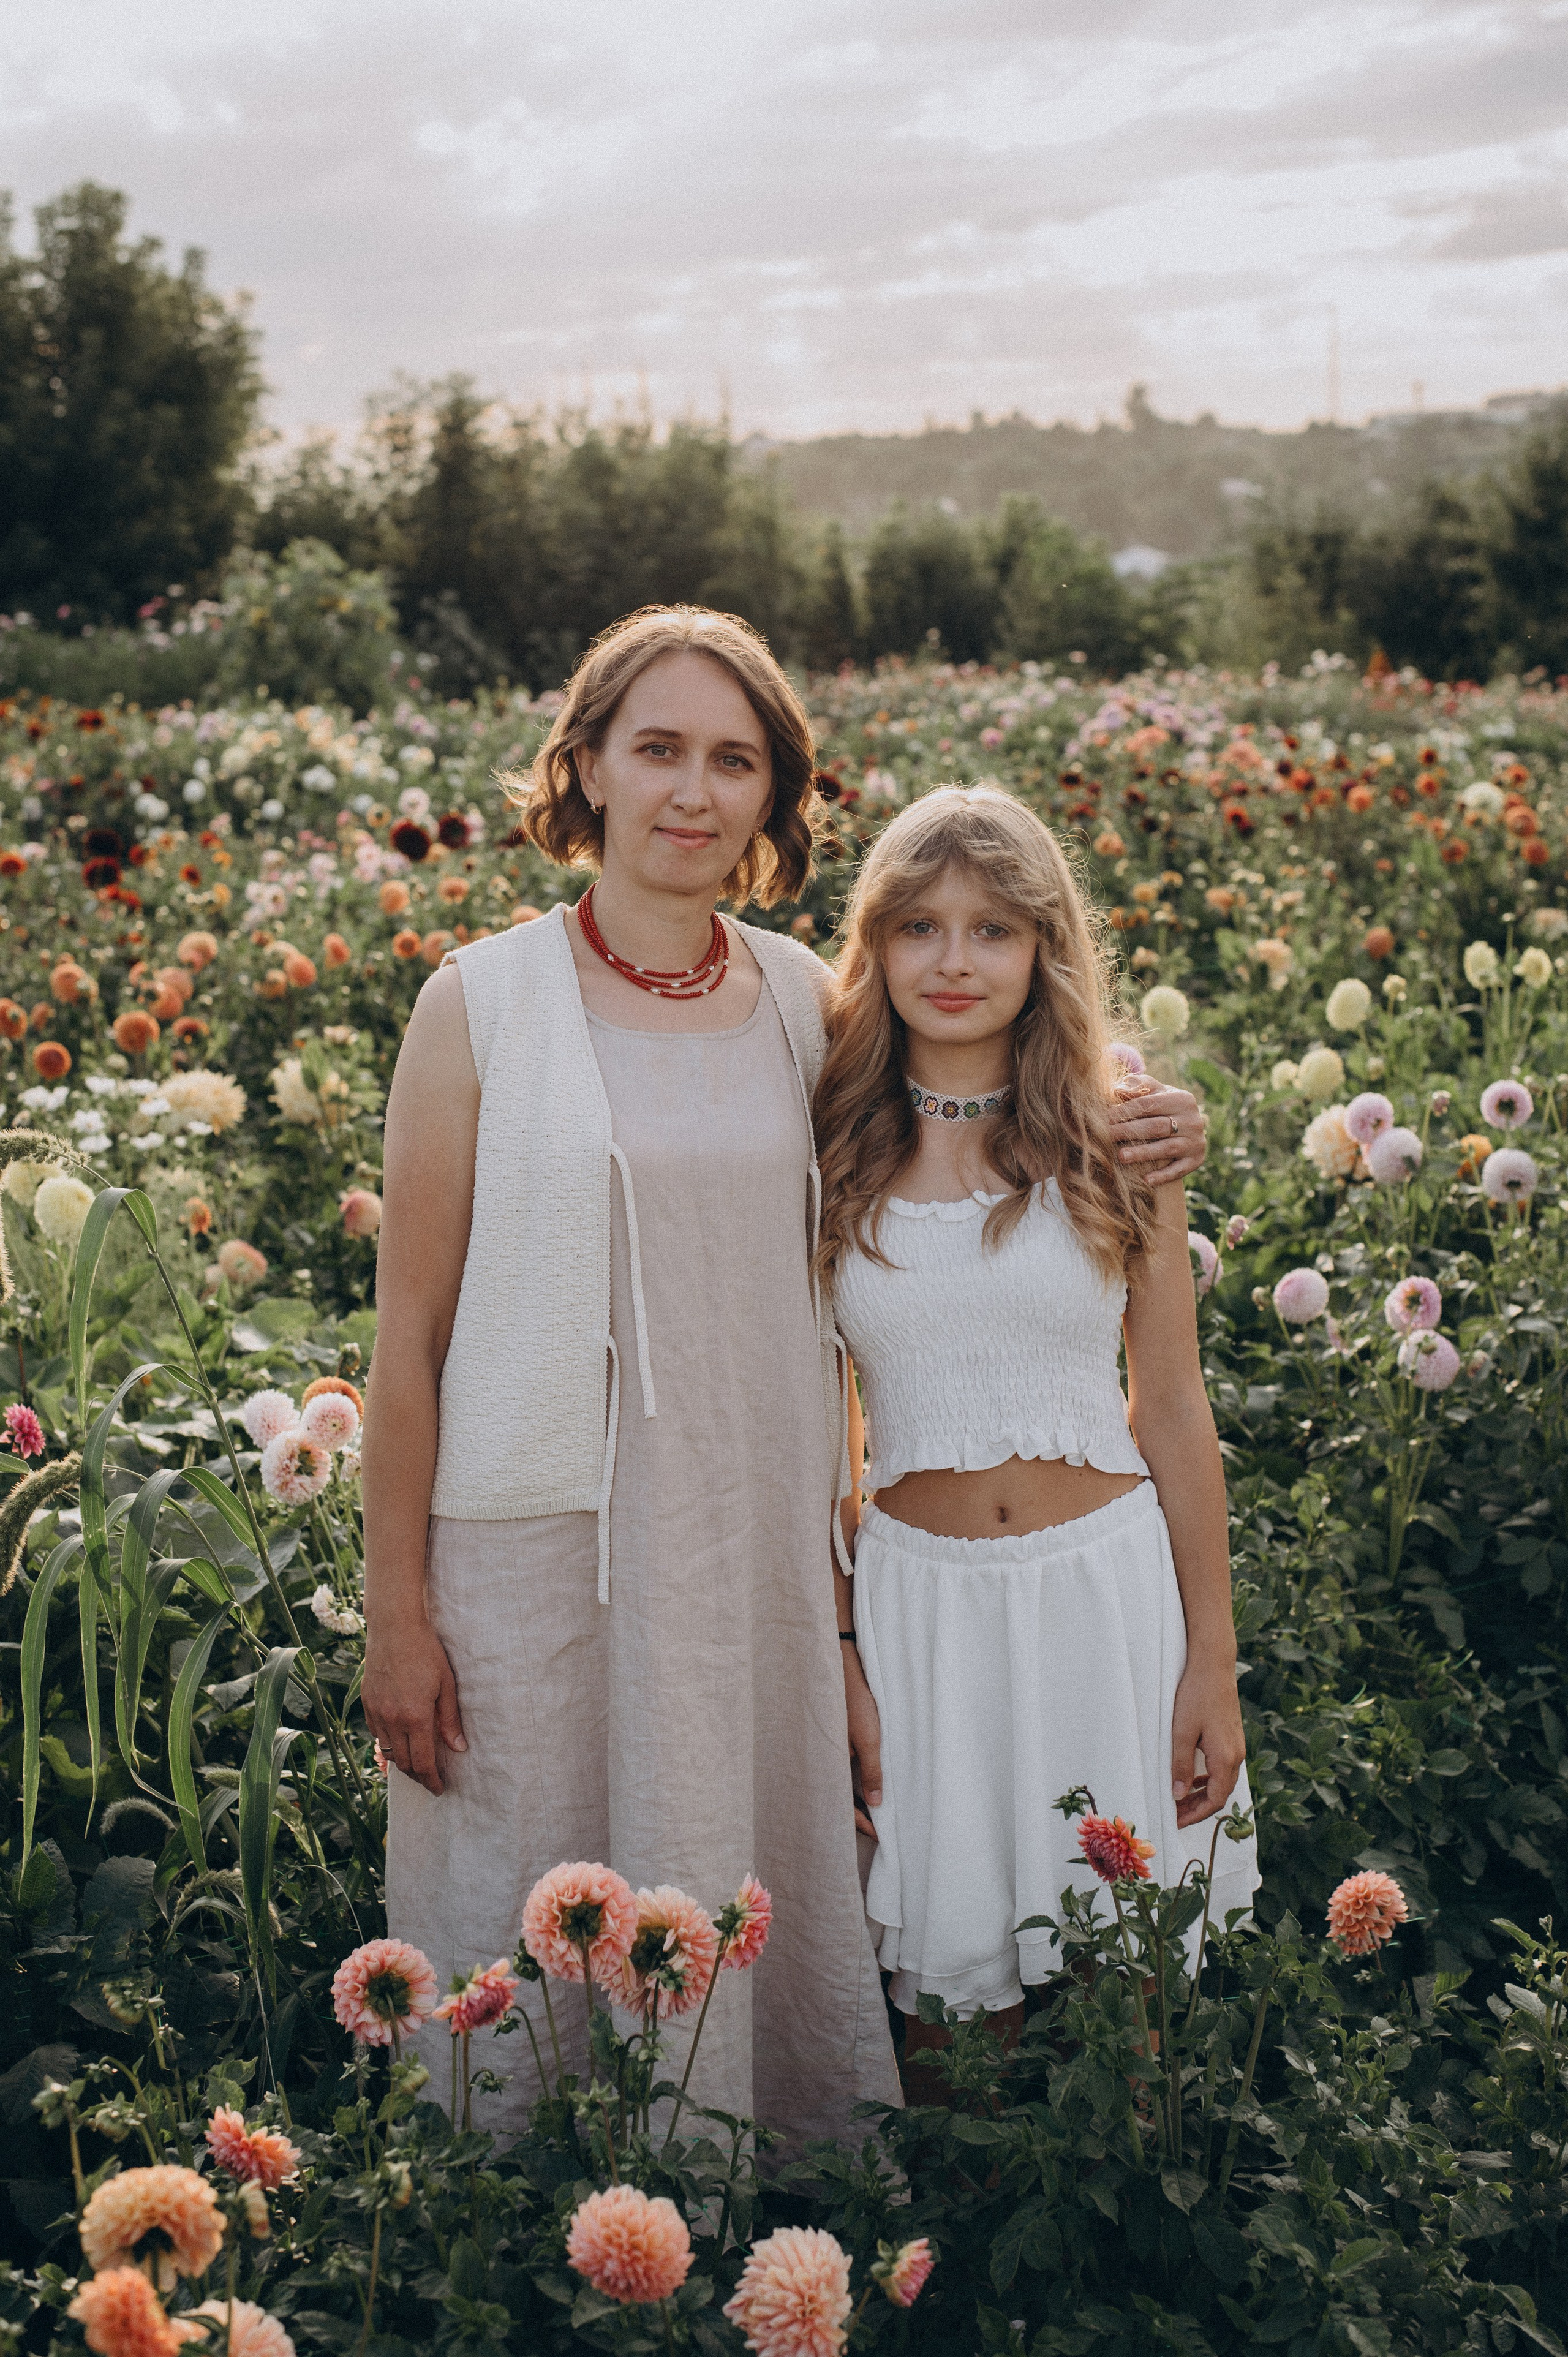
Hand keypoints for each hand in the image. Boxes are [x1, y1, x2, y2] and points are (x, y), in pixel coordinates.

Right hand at [362, 1616, 466, 1795]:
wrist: (394, 1627)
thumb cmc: (426, 1651)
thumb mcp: (446, 1684)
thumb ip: (450, 1719)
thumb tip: (459, 1748)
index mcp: (415, 1717)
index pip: (422, 1763)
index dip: (431, 1780)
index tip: (439, 1788)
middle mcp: (392, 1719)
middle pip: (403, 1763)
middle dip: (418, 1776)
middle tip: (430, 1779)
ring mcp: (376, 1711)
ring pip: (388, 1751)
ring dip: (402, 1762)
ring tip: (416, 1763)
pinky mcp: (367, 1702)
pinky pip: (377, 1733)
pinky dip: (389, 1742)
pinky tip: (400, 1738)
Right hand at [842, 1647, 881, 1838]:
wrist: (843, 1668)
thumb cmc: (855, 1702)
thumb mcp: (869, 1738)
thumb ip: (871, 1771)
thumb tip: (876, 1802)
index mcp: (830, 1763)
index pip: (841, 1804)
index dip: (859, 1822)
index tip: (877, 1835)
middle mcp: (827, 1760)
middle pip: (839, 1797)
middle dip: (856, 1815)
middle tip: (876, 1829)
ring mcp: (831, 1750)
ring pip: (842, 1783)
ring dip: (856, 1797)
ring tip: (877, 1812)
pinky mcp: (837, 1739)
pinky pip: (845, 1767)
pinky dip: (856, 1779)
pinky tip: (869, 1782)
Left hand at [1111, 1078, 1207, 1185]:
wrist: (1186, 1124)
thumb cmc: (1161, 1104)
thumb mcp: (1154, 1091)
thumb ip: (1138, 1086)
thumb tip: (1119, 1089)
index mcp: (1182, 1099)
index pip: (1149, 1104)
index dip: (1125, 1110)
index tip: (1103, 1117)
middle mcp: (1193, 1120)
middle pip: (1156, 1127)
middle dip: (1128, 1131)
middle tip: (1105, 1136)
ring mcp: (1196, 1142)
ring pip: (1166, 1148)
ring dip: (1143, 1153)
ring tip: (1121, 1156)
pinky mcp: (1196, 1160)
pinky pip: (1179, 1169)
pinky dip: (1162, 1176)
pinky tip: (1145, 1180)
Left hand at [1170, 1655, 1244, 1828]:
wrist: (1213, 1664)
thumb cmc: (1196, 1695)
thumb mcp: (1181, 1732)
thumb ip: (1180, 1765)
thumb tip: (1178, 1795)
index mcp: (1225, 1757)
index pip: (1214, 1800)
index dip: (1195, 1815)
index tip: (1176, 1821)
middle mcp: (1236, 1755)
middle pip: (1219, 1793)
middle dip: (1197, 1808)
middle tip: (1175, 1815)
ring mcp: (1236, 1745)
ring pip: (1221, 1780)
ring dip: (1202, 1793)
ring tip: (1180, 1800)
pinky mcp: (1231, 1736)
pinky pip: (1222, 1767)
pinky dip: (1207, 1778)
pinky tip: (1193, 1777)